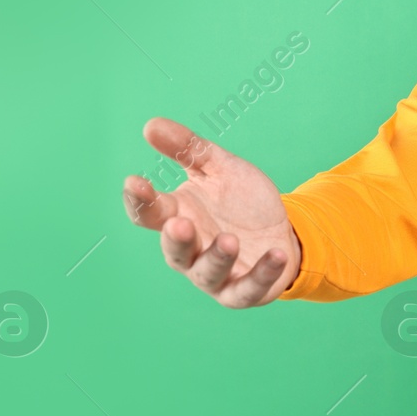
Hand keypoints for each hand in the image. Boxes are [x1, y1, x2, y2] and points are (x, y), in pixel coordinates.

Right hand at [122, 118, 301, 308]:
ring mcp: (216, 274)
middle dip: (176, 239)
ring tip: (230, 240)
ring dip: (217, 258)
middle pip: (174, 251)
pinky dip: (262, 274)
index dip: (139, 200)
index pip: (149, 213)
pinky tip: (275, 255)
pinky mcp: (244, 290)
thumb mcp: (219, 168)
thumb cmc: (241, 201)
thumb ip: (188, 149)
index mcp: (178, 216)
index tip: (135, 182)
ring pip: (208, 273)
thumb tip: (151, 125)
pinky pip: (249, 288)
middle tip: (180, 223)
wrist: (281, 229)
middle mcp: (192, 250)